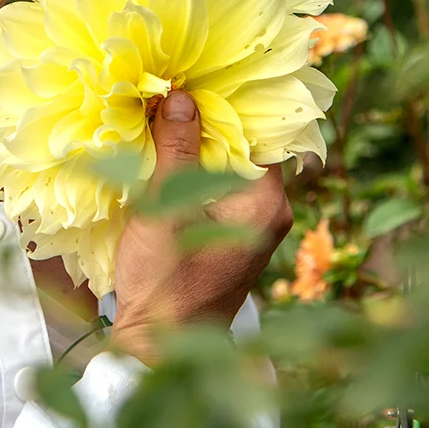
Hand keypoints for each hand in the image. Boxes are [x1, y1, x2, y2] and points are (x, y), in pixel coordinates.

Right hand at [111, 90, 291, 363]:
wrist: (160, 351)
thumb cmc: (167, 283)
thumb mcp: (166, 207)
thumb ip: (177, 149)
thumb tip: (181, 95)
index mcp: (266, 203)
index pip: (262, 134)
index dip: (231, 103)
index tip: (199, 76)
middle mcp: (269, 213)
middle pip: (244, 148)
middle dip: (208, 120)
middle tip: (172, 88)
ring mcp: (250, 228)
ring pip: (228, 169)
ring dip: (197, 145)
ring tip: (161, 113)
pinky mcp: (228, 238)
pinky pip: (216, 190)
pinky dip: (193, 170)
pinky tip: (162, 155)